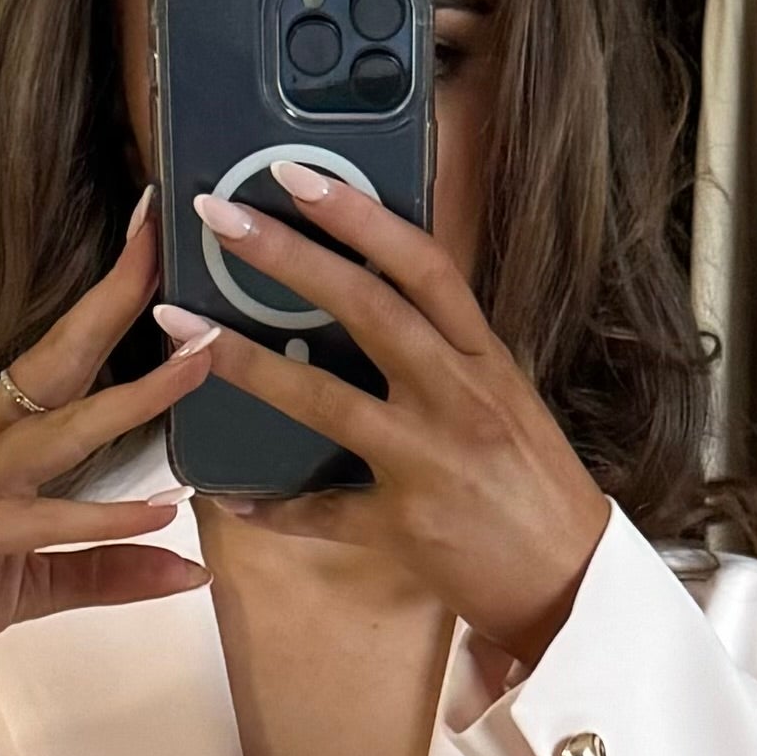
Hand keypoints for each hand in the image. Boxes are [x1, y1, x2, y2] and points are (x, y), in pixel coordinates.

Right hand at [0, 196, 211, 674]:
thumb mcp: (36, 578)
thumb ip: (110, 569)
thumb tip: (190, 571)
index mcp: (0, 434)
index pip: (65, 353)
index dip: (109, 298)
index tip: (153, 239)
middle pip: (60, 359)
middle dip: (115, 299)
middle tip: (166, 241)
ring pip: (61, 431)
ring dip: (134, 398)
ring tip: (198, 366)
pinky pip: (40, 522)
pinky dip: (99, 519)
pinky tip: (156, 514)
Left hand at [160, 176, 607, 664]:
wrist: (570, 582)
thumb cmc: (534, 487)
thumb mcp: (505, 401)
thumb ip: (448, 355)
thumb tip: (377, 300)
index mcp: (485, 359)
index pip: (422, 265)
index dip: (358, 213)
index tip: (295, 173)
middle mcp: (459, 398)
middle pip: (366, 308)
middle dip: (286, 257)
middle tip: (219, 217)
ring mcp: (430, 462)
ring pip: (327, 402)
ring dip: (248, 363)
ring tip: (186, 332)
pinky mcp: (407, 528)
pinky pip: (324, 514)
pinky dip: (274, 508)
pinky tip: (229, 496)